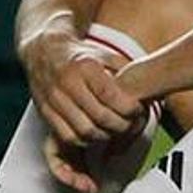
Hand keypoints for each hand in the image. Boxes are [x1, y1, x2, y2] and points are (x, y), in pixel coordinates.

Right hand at [21, 22, 147, 191]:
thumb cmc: (81, 56)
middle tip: (130, 123)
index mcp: (84, 66)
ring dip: (105, 136)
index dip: (129, 108)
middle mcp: (66, 83)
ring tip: (115, 129)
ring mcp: (54, 99)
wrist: (44, 52)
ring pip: (85, 131)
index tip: (138, 109)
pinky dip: (86, 140)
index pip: (110, 95)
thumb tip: (148, 90)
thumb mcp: (106, 55)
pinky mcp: (45, 112)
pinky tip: (96, 133)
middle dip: (121, 126)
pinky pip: (68, 136)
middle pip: (99, 117)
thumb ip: (127, 72)